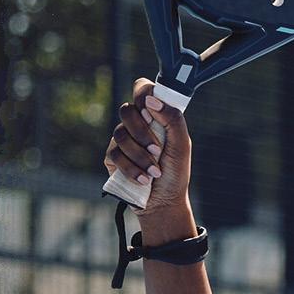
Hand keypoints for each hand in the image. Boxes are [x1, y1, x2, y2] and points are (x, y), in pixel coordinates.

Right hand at [104, 79, 192, 216]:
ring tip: (155, 172)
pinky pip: (115, 154)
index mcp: (156, 117)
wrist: (163, 202)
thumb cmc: (176, 173)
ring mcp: (123, 140)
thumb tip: (152, 100)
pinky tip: (144, 180)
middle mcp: (137, 125)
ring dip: (140, 156)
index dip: (142, 93)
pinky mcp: (112, 157)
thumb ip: (172, 120)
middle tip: (157, 150)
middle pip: (127, 111)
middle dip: (142, 132)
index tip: (150, 110)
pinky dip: (132, 168)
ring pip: (120, 134)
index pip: (142, 90)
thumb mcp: (181, 146)